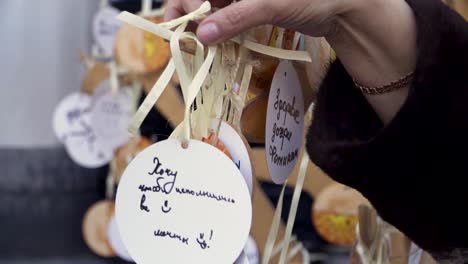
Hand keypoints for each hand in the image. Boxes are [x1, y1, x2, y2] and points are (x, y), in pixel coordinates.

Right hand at [165, 0, 417, 123]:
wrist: (343, 7)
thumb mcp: (271, 4)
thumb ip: (235, 17)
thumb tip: (202, 36)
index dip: (184, 3)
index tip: (181, 25)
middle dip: (189, 16)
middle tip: (185, 40)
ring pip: (213, 9)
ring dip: (203, 26)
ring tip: (196, 46)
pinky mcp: (252, 9)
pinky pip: (228, 19)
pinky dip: (220, 31)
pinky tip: (215, 44)